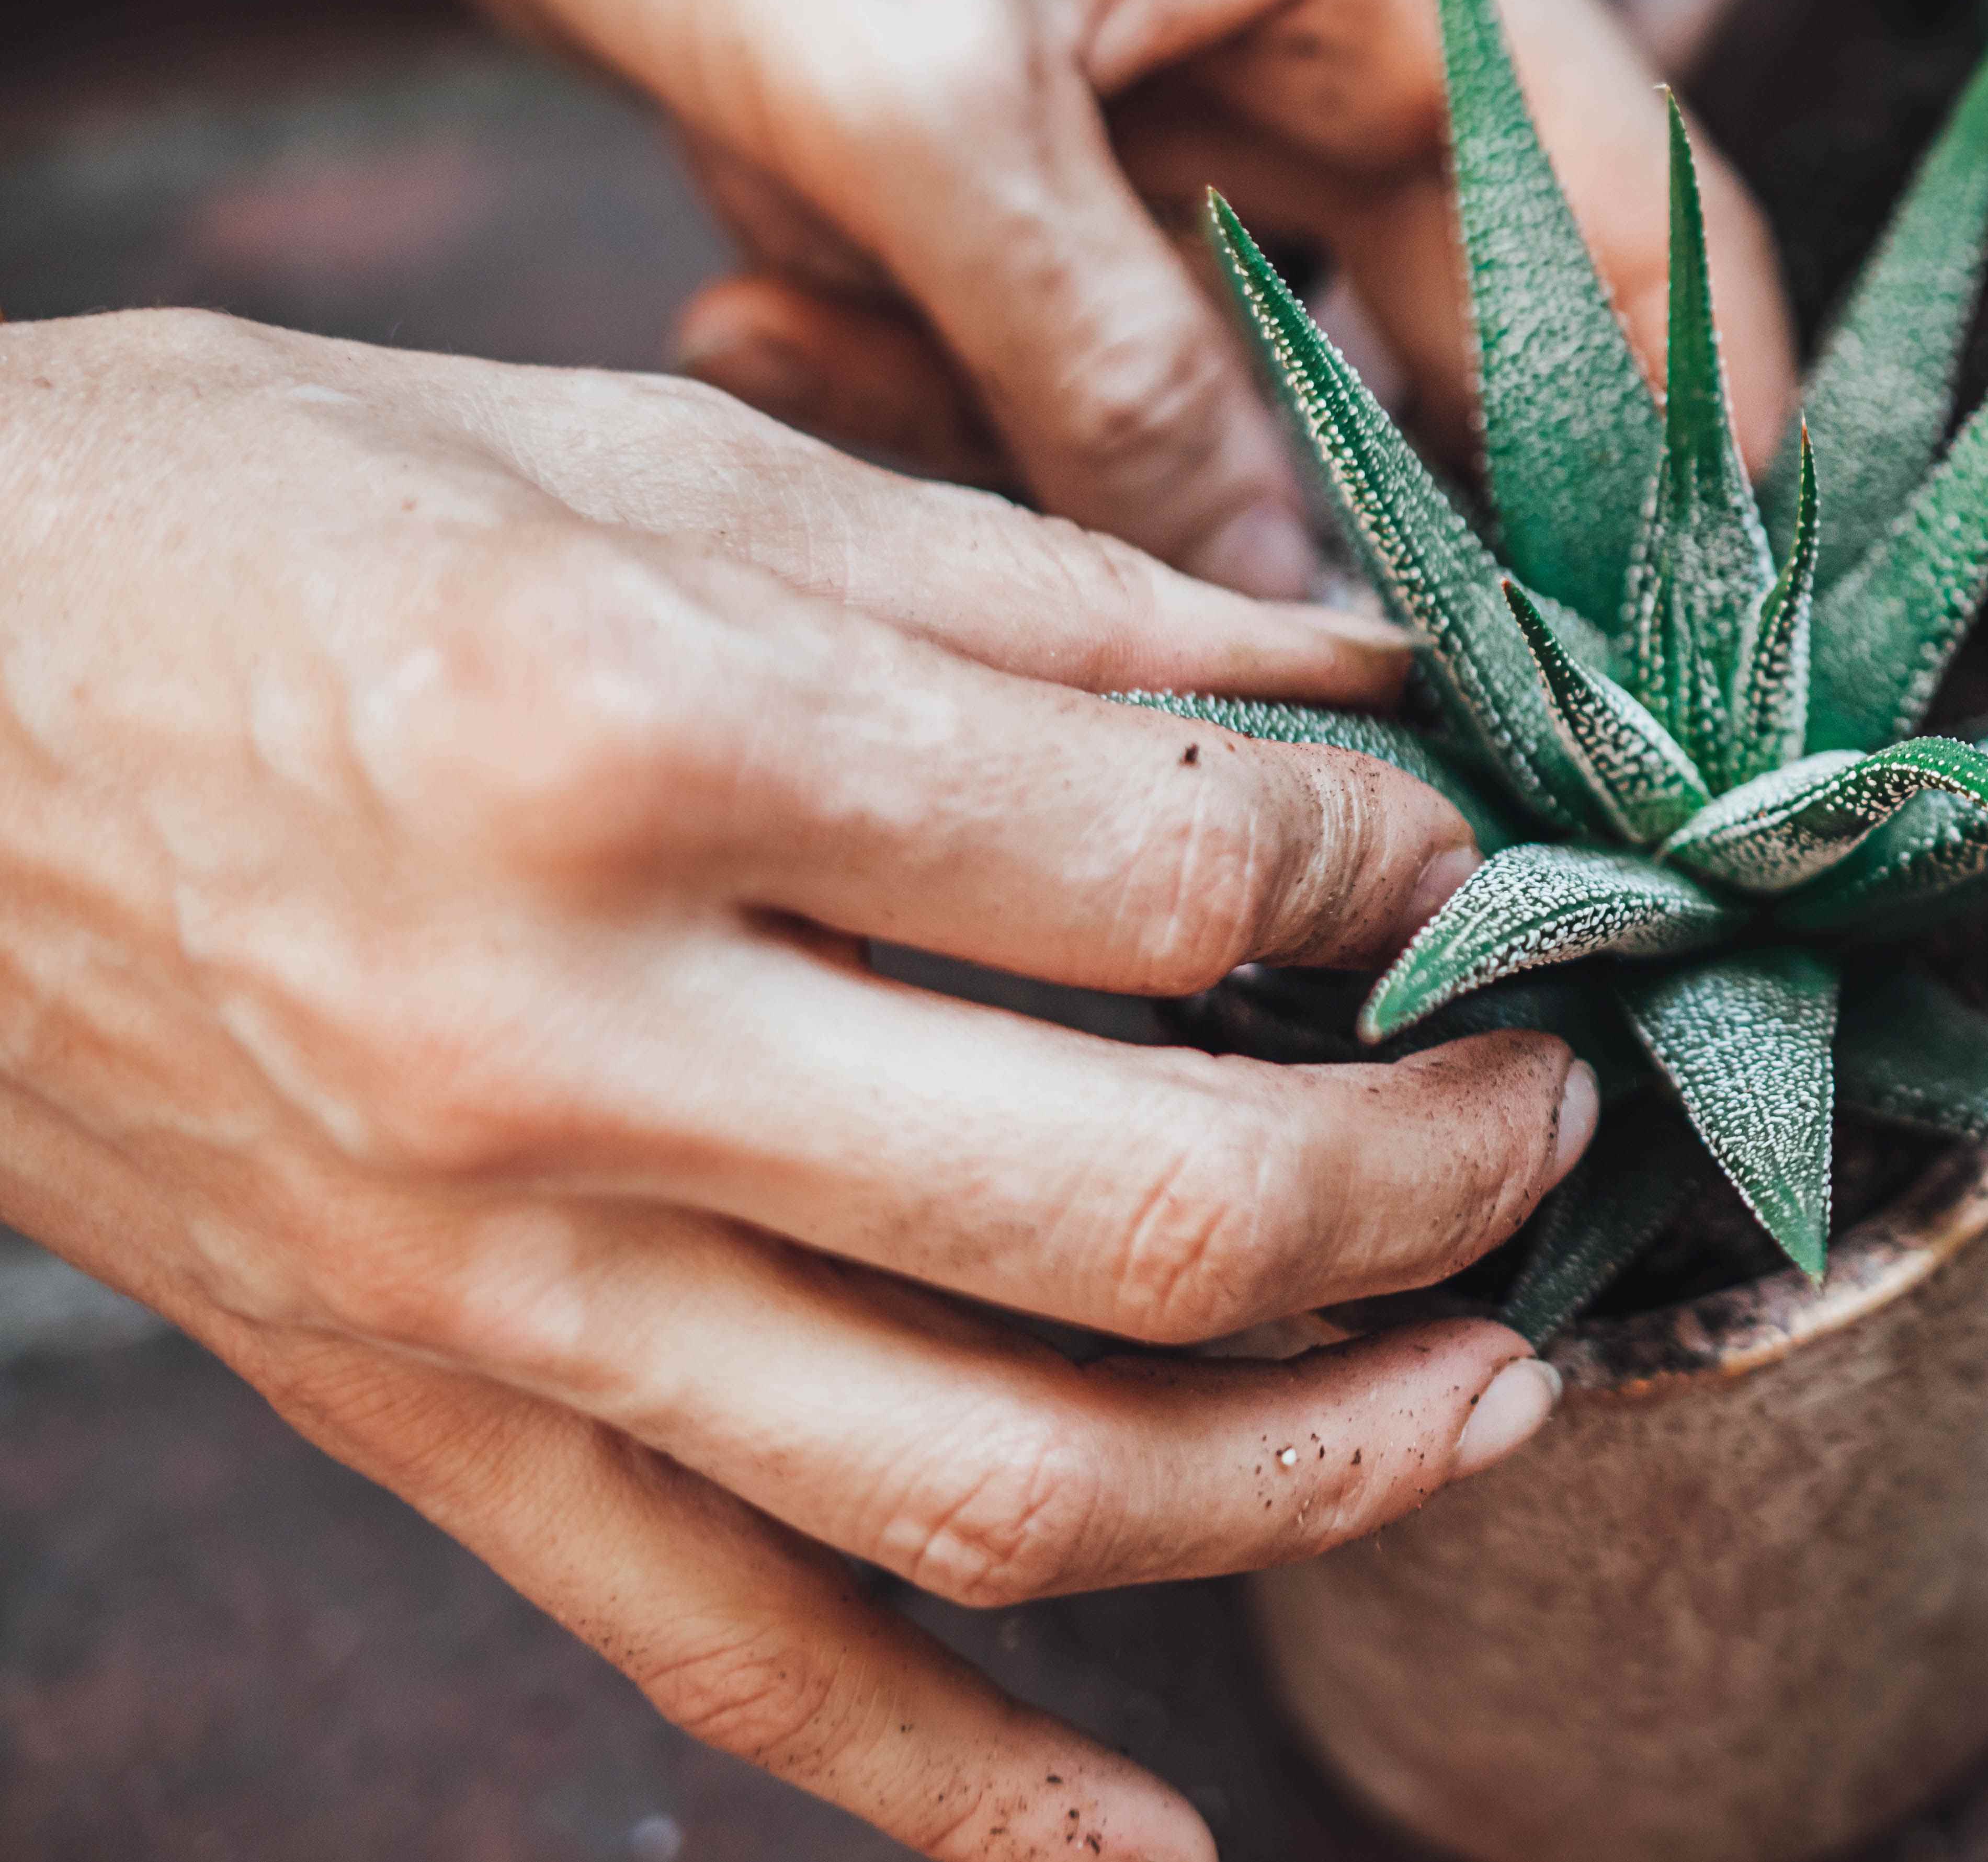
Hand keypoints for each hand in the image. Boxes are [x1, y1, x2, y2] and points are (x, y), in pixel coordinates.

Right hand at [0, 311, 1595, 1860]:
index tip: (1469, 842)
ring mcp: (489, 1280)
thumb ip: (1036, 591)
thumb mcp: (647, 460)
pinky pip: (723, 1660)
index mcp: (637, 735)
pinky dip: (952, 1795)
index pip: (1166, 878)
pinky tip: (1144, 1856)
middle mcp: (568, 1048)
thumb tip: (1356, 680)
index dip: (1393, 855)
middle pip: (1140, 1214)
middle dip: (1426, 1183)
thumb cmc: (239, 518)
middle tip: (1553, 1127)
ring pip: (990, 1487)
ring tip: (1489, 1402)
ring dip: (1302, 1476)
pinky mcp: (421, 1418)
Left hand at [183, 0, 1794, 594]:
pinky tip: (769, 300)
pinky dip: (954, 389)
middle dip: (1370, 525)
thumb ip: (1110, 364)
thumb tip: (1281, 604)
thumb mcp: (908, 89)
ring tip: (842, 341)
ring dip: (1085, 453)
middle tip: (1307, 702)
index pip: (1648, 245)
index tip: (1665, 689)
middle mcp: (1351, 39)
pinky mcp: (1076, 175)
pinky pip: (1094, 369)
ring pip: (1256, 396)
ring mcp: (1214, 112)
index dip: (1690, 474)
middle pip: (1474, 356)